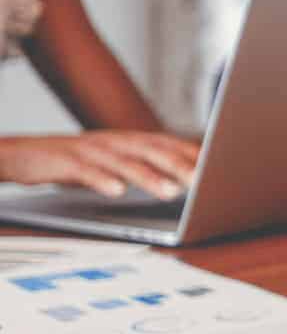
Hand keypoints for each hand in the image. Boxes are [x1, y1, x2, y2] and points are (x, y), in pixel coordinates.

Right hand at [0, 131, 198, 198]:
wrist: (20, 153)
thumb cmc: (72, 161)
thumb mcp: (112, 162)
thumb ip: (143, 167)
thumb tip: (181, 179)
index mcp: (127, 141)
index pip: (167, 144)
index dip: (193, 154)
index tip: (219, 168)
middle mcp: (113, 141)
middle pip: (152, 151)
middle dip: (181, 165)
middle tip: (205, 182)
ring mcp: (89, 150)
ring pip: (124, 162)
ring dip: (149, 177)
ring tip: (171, 191)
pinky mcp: (65, 162)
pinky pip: (86, 171)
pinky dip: (102, 180)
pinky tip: (117, 192)